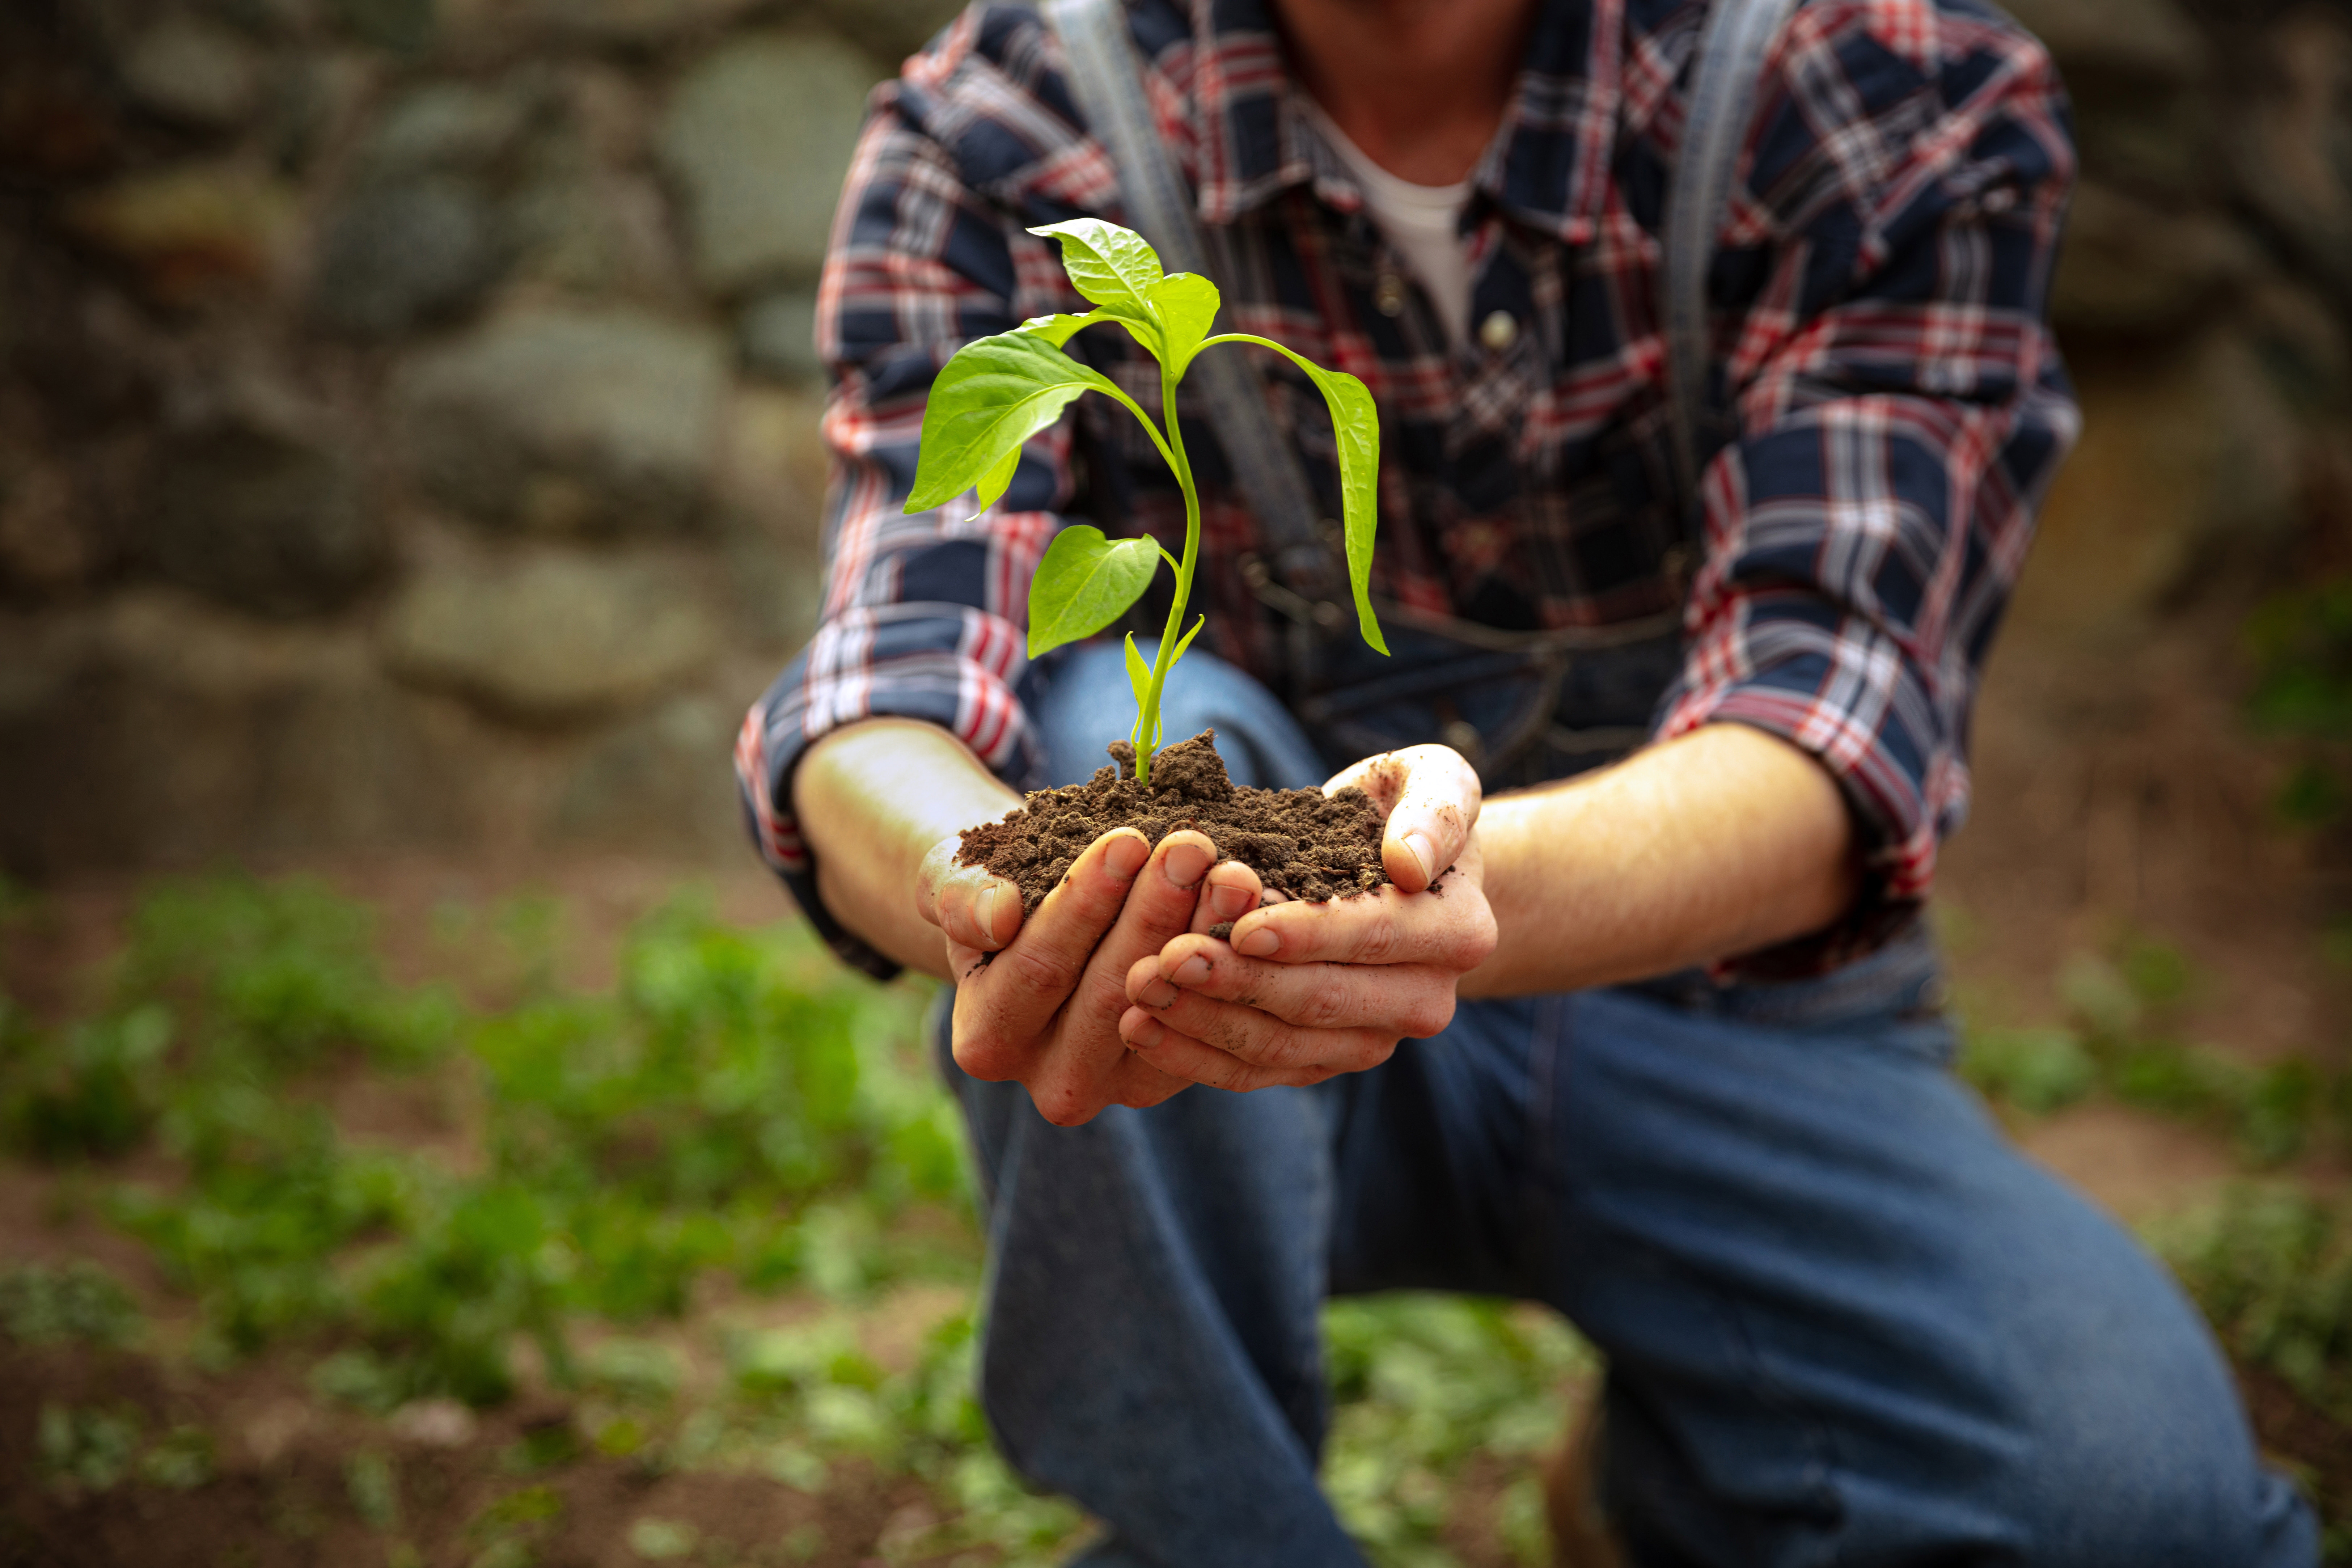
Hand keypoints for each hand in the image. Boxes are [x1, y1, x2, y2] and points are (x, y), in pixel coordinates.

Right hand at [915, 825, 1265, 1124]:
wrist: (1033, 918)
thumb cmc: (992, 888)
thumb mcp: (956, 879)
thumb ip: (961, 896)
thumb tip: (997, 915)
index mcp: (988, 1042)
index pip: (1040, 969)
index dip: (1085, 905)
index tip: (1127, 841)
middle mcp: (1052, 1081)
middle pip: (1111, 993)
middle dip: (1155, 914)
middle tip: (1192, 847)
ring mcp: (1118, 1087)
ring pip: (1170, 1008)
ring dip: (1205, 936)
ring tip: (1233, 871)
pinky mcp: (1172, 1073)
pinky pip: (1209, 1021)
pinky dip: (1232, 963)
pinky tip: (1253, 908)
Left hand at [1117, 745, 1497, 1090]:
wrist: (1403, 871)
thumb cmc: (1405, 812)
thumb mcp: (1436, 782)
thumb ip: (1436, 812)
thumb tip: (1409, 862)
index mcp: (1456, 931)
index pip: (1372, 936)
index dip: (1305, 934)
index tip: (1239, 925)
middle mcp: (1424, 1000)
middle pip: (1320, 1001)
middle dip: (1237, 982)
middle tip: (1163, 959)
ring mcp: (1372, 1039)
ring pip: (1281, 1045)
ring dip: (1204, 1021)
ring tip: (1136, 990)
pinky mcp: (1323, 1060)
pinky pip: (1256, 1070)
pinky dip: (1195, 1054)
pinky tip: (1140, 1027)